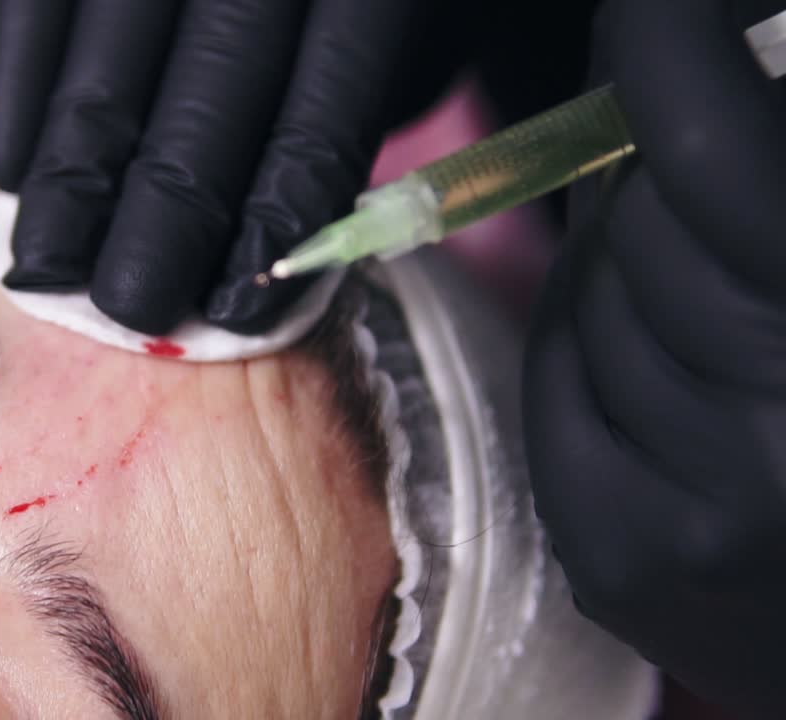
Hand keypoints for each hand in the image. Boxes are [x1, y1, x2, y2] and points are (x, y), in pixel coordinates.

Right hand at [0, 0, 466, 334]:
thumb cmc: (325, 7)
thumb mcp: (391, 47)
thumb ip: (333, 126)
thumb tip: (276, 255)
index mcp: (363, 1)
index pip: (317, 134)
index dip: (270, 232)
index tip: (234, 310)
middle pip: (199, 123)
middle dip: (162, 231)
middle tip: (131, 309)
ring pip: (102, 91)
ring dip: (72, 194)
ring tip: (50, 270)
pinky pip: (33, 28)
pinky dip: (16, 108)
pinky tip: (11, 175)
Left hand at [524, 0, 785, 714]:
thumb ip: (771, 168)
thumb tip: (694, 62)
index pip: (705, 148)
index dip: (662, 50)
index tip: (649, 10)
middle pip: (639, 218)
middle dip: (655, 172)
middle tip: (682, 163)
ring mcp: (700, 510)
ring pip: (585, 298)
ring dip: (621, 263)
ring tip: (693, 280)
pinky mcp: (624, 564)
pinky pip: (550, 386)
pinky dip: (582, 348)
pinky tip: (648, 356)